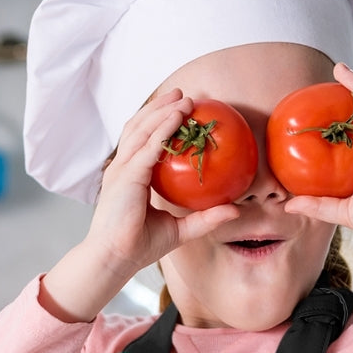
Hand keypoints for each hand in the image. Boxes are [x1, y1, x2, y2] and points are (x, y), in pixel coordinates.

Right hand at [41, 90, 238, 321]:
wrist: (116, 258)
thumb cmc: (140, 246)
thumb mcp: (180, 230)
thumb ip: (205, 218)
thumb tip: (235, 210)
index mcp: (129, 178)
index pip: (142, 142)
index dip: (158, 124)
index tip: (179, 112)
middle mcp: (122, 169)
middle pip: (139, 127)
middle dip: (159, 107)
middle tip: (183, 95)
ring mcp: (122, 170)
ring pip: (142, 129)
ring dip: (162, 110)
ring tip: (183, 98)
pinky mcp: (127, 176)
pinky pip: (148, 145)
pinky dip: (163, 128)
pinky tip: (178, 116)